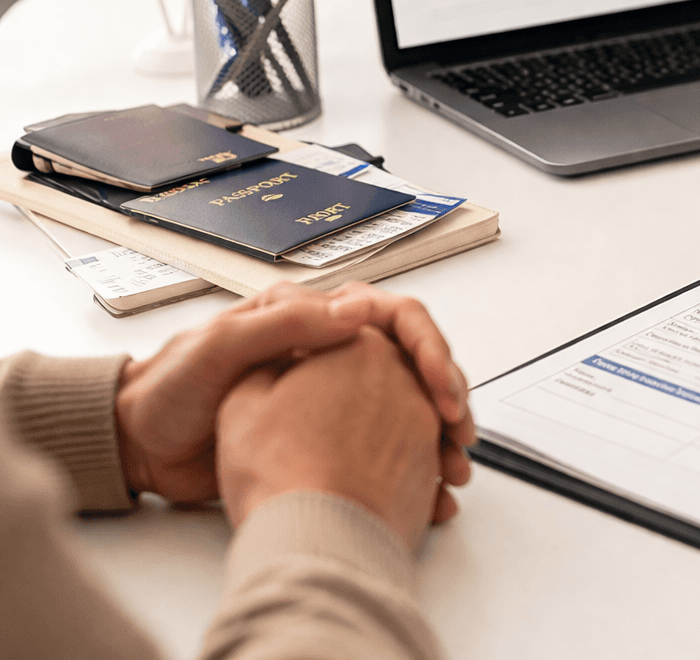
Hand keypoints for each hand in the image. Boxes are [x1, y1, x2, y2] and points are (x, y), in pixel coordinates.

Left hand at [115, 282, 473, 504]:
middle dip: (447, 394)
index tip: (441, 390)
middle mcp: (334, 348)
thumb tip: (357, 312)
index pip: (396, 317)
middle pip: (415, 360)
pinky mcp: (329, 434)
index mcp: (314, 317)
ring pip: (410, 403)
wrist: (141, 447)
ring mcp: (336, 392)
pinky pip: (387, 442)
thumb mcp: (221, 347)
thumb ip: (285, 325)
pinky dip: (413, 463)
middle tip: (457, 434)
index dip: (429, 349)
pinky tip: (426, 487)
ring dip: (438, 434)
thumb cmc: (171, 389)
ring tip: (451, 469)